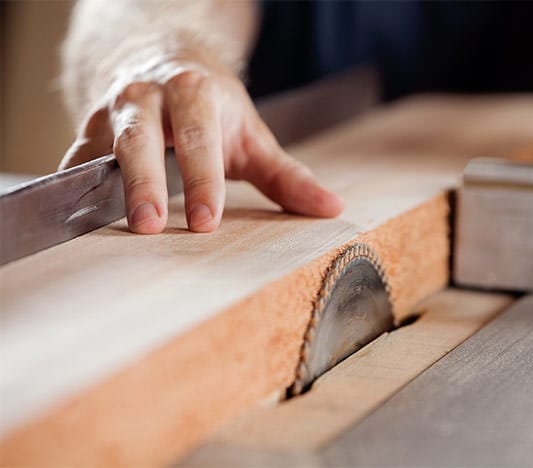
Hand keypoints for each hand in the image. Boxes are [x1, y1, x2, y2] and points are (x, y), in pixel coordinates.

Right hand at [60, 60, 343, 233]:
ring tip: (107, 225)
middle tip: (149, 226)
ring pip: (103, 145)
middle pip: (142, 137)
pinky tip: (73, 216)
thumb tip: (332, 208)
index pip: (199, 139)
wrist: (168, 63)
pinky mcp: (90, 128)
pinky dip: (74, 185)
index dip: (202, 181)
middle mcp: (149, 95)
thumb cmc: (215, 111)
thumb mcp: (253, 137)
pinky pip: (76, 157)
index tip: (204, 222)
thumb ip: (288, 177)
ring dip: (105, 186)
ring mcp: (115, 109)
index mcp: (196, 93)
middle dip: (144, 182)